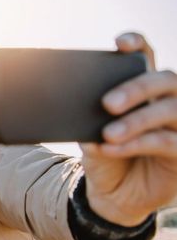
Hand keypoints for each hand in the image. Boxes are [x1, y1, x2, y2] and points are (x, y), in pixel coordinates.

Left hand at [81, 33, 176, 225]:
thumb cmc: (103, 157)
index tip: (119, 44)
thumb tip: (71, 107)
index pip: (146, 57)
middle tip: (107, 103)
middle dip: (136, 88)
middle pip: (164, 80)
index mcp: (143, 90)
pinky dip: (136, 144)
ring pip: (170, 110)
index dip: (137, 45)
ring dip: (137, 120)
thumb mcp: (89, 136)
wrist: (111, 196)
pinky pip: (166, 142)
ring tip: (107, 133)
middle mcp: (166, 102)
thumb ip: (86, 119)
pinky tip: (111, 148)